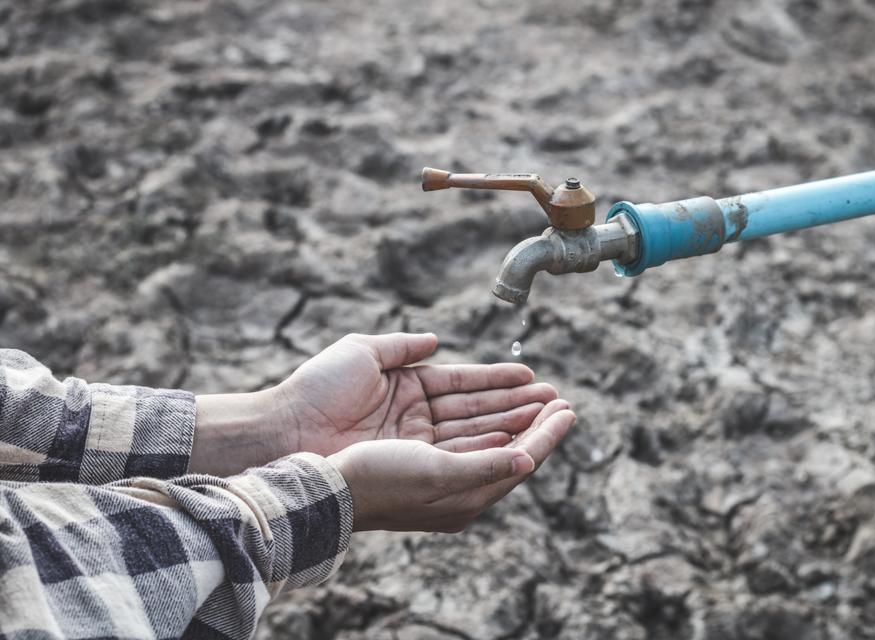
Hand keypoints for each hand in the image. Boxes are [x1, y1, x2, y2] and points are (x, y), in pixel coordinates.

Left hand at [190, 333, 557, 475]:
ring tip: (555, 415)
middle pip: (480, 413)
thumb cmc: (316, 390)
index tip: (532, 376)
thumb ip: (402, 346)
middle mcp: (417, 423)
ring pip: (480, 435)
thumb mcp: (362, 354)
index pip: (464, 385)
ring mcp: (418, 448)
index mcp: (407, 392)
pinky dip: (498, 451)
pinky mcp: (419, 471)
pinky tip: (527, 441)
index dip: (499, 381)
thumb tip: (435, 340)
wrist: (285, 431)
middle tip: (558, 399)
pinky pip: (467, 459)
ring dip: (519, 426)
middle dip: (520, 406)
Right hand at [329, 399, 575, 531]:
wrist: (327, 488)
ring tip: (538, 396)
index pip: (521, 460)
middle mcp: (458, 488)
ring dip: (514, 416)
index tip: (570, 409)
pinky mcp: (421, 458)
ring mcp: (440, 473)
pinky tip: (496, 412)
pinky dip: (486, 421)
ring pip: (489, 439)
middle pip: (510, 449)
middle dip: (536, 422)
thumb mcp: (438, 474)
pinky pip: (466, 437)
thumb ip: (486, 466)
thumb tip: (530, 459)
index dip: (547, 434)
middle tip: (561, 398)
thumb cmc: (380, 481)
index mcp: (467, 497)